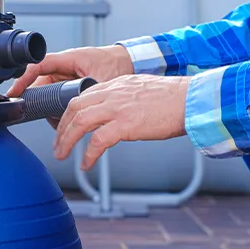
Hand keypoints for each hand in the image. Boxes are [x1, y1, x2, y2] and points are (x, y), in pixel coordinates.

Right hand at [7, 45, 133, 127]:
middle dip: (37, 100)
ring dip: (49, 107)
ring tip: (56, 121)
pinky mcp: (73, 85)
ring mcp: (68, 75)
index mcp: (69, 58)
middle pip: (41, 83)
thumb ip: (87, 91)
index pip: (38, 66)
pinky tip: (63, 119)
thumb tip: (76, 108)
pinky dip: (58, 108)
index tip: (15, 92)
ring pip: (49, 93)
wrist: (132, 63)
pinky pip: (58, 97)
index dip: (24, 78)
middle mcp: (66, 66)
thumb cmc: (119, 63)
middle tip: (37, 114)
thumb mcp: (102, 78)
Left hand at [53, 74, 191, 169]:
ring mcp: (117, 108)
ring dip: (66, 140)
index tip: (65, 126)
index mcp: (115, 84)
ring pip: (79, 122)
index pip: (81, 95)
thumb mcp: (141, 91)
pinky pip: (97, 141)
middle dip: (61, 127)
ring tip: (62, 154)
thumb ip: (124, 99)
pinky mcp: (125, 124)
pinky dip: (88, 154)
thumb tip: (115, 115)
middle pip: (74, 107)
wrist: (191, 99)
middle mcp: (112, 93)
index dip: (69, 112)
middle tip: (57, 144)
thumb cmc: (173, 99)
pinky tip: (86, 164)